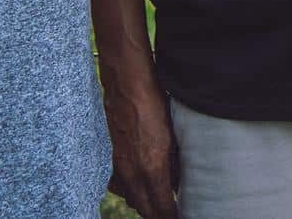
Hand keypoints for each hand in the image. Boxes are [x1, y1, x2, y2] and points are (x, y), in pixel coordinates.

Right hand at [103, 71, 178, 218]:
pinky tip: (137, 184)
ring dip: (144, 204)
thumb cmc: (155, 105)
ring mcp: (119, 167)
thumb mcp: (173, 135)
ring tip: (157, 201)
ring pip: (131, 199)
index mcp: (152, 168)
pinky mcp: (111, 158)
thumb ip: (175, 163)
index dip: (172, 216)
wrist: (127, 86)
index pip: (162, 208)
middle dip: (158, 214)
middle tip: (170, 212)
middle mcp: (133, 173)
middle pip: (145, 209)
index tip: (180, 216)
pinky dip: (129, 191)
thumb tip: (177, 182)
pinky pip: (118, 186)